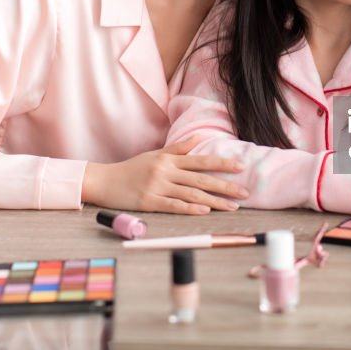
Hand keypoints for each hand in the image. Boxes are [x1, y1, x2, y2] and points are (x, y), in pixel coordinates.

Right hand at [82, 136, 250, 214]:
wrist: (105, 180)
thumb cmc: (131, 168)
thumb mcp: (155, 154)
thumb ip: (178, 148)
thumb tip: (198, 138)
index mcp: (169, 159)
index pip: (201, 160)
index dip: (222, 164)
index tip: (241, 168)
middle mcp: (166, 171)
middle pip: (201, 179)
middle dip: (226, 186)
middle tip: (245, 193)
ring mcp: (158, 187)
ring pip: (192, 194)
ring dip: (215, 201)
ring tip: (232, 207)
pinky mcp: (150, 202)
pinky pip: (174, 205)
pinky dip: (190, 208)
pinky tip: (205, 211)